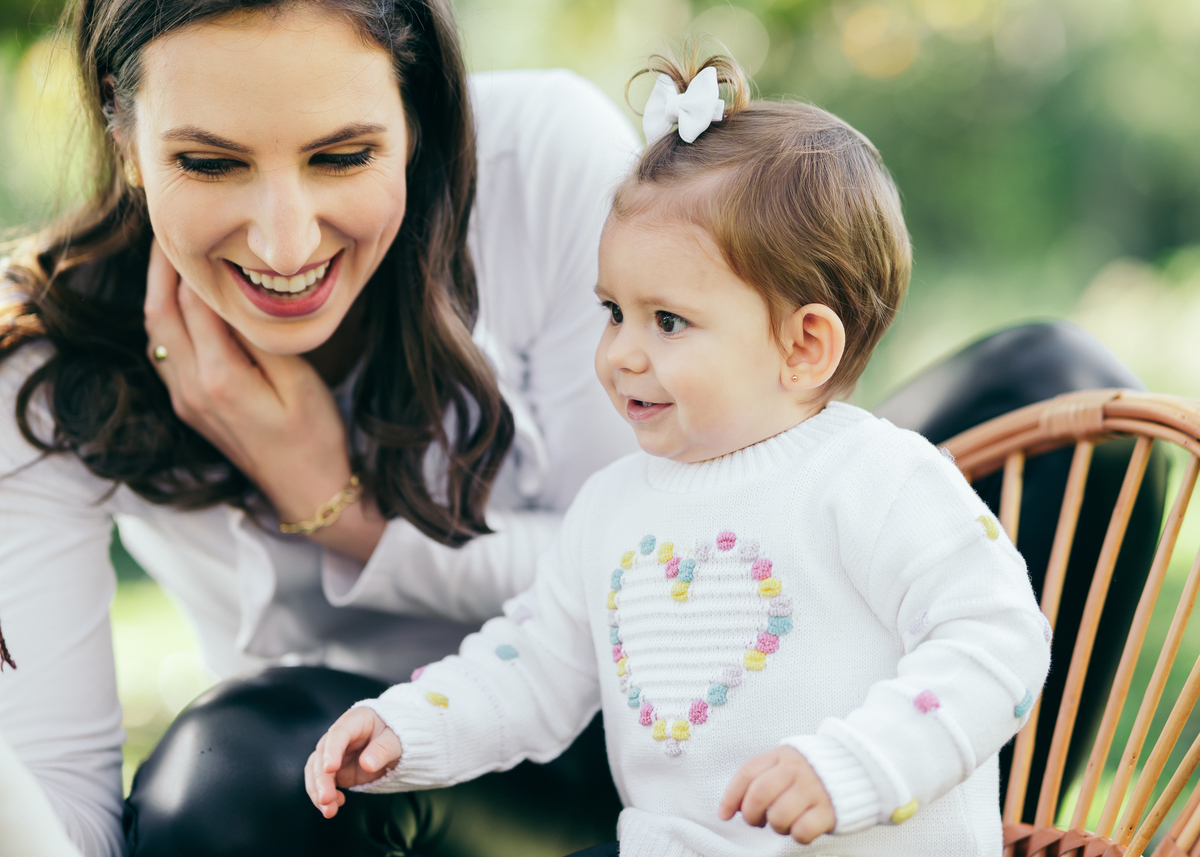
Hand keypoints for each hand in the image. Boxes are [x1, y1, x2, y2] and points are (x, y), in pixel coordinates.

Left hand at [143, 240, 384, 559]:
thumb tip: (229, 296)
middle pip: (160, 314)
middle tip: (169, 229)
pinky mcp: (192, 408)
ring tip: (172, 259)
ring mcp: (187, 401)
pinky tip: (184, 305)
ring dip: (159, 294)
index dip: (191, 262)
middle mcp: (191, 389)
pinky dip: (169, 321)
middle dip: (161, 269)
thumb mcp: (299, 382)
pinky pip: (167, 354)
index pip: (193, 303)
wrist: (309, 492)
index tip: (194, 225)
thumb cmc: (315, 437)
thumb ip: (258, 338)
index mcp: (219, 379)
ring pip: (157, 334)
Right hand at [305, 707, 402, 817]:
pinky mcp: (335, 771)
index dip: (332, 750)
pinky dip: (324, 797)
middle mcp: (339, 736)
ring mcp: (335, 754)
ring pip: (316, 770)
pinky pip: (322, 783)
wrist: (396, 744)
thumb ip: (382, 750)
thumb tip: (366, 764)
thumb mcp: (396, 741)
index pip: (339, 733)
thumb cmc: (397, 735)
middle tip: (326, 799)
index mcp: (355, 720)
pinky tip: (334, 807)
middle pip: (321, 754)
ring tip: (329, 810)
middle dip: (321, 779)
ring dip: (317, 791)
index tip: (330, 768)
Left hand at [718, 746, 835, 843]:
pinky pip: (802, 830)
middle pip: (759, 795)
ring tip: (784, 822)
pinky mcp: (830, 810)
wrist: (859, 768)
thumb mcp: (788, 762)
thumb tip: (733, 806)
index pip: (747, 774)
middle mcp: (797, 770)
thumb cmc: (813, 771)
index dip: (731, 796)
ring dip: (776, 826)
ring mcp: (814, 789)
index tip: (724, 814)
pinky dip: (797, 835)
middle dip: (751, 814)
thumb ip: (763, 776)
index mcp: (783, 756)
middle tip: (757, 821)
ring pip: (778, 816)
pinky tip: (802, 828)